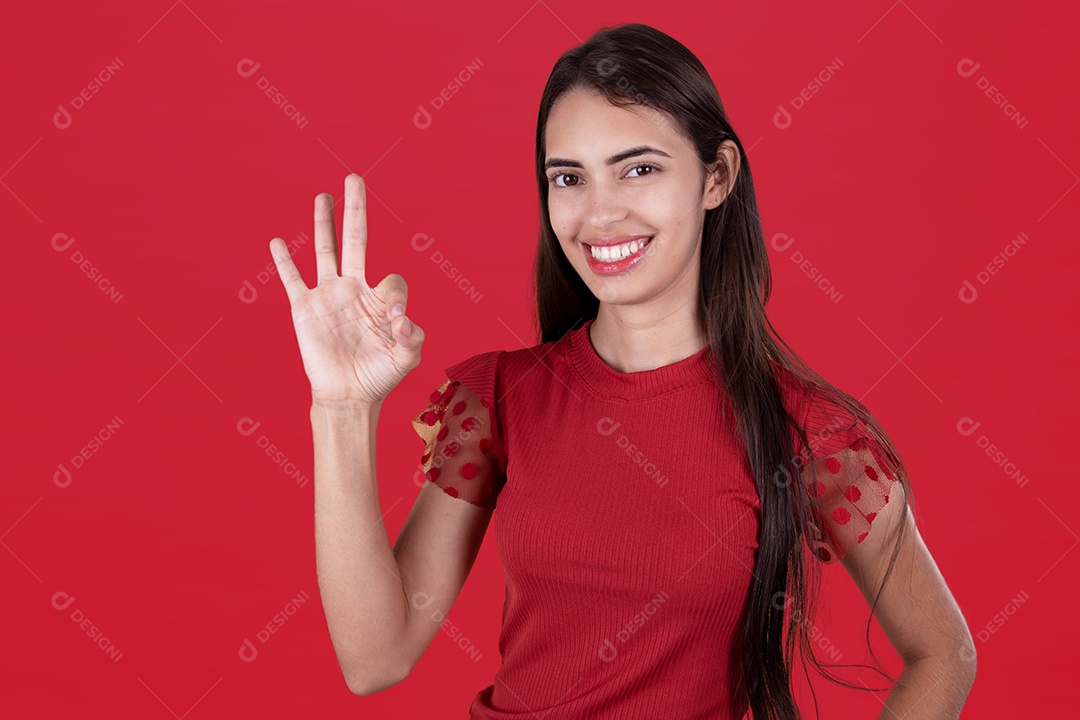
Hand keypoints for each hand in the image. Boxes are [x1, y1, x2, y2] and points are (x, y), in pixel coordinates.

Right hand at [270, 174, 423, 406]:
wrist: (348, 395)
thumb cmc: (381, 376)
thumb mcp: (407, 356)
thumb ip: (411, 335)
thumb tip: (398, 316)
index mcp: (380, 299)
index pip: (392, 279)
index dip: (395, 295)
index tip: (394, 321)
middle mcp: (354, 289)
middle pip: (355, 240)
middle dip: (356, 210)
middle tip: (354, 178)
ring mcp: (328, 296)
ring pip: (325, 250)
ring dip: (323, 222)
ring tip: (324, 196)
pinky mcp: (305, 309)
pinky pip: (292, 280)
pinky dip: (284, 261)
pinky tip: (277, 241)